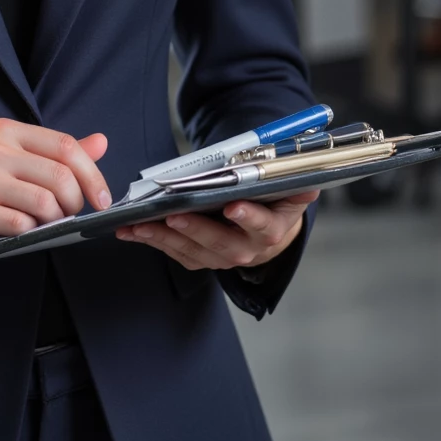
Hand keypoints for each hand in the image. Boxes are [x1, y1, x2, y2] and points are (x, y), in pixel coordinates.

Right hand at [0, 118, 109, 254]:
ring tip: (45, 224)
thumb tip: (101, 142)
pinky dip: (30, 233)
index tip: (103, 198)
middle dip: (77, 203)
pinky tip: (21, 231)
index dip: (94, 174)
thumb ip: (53, 151)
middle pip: (62, 175)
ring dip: (55, 221)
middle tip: (71, 216)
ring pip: (46, 202)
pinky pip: (21, 224)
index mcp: (6, 131)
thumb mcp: (5, 154)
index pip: (66, 146)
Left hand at [113, 187, 319, 272]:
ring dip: (163, 238)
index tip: (233, 206)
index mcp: (270, 231)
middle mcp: (246, 251)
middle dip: (194, 230)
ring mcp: (221, 258)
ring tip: (139, 225)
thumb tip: (308, 181)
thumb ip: (295, 185)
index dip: (248, 217)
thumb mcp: (289, 193)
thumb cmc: (274, 205)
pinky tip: (133, 231)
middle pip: (220, 243)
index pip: (261, 226)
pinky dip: (154, 242)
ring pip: (192, 251)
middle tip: (173, 217)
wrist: (269, 232)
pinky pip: (176, 253)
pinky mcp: (201, 259)